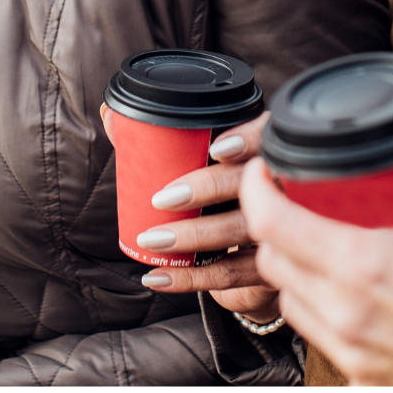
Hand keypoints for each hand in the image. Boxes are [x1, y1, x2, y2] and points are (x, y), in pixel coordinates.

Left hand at [134, 115, 276, 321]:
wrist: (257, 254)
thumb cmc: (221, 197)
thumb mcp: (201, 167)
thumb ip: (161, 140)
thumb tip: (111, 115)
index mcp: (267, 153)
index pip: (267, 138)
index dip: (247, 140)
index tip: (216, 149)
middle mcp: (281, 189)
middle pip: (252, 184)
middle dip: (206, 189)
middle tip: (161, 198)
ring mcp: (281, 232)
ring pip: (240, 230)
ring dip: (192, 237)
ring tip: (151, 241)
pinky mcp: (268, 270)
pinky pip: (231, 274)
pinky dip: (191, 277)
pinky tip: (159, 277)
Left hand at [240, 103, 392, 384]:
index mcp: (363, 264)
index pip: (271, 221)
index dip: (257, 187)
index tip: (265, 169)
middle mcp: (346, 310)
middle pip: (274, 259)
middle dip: (274, 224)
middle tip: (294, 200)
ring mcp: (352, 348)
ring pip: (290, 301)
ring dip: (295, 270)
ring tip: (319, 244)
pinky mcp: (363, 376)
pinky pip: (319, 338)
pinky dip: (323, 310)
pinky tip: (348, 294)